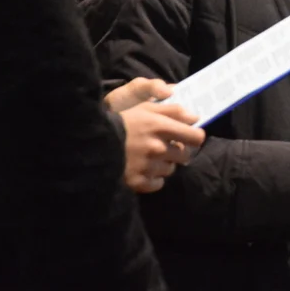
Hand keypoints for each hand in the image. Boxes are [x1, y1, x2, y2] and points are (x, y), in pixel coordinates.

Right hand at [107, 79, 205, 193]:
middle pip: (185, 156)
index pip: (195, 137)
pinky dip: (153, 178)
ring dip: (164, 164)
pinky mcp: (138, 181)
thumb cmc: (122, 120)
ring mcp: (148, 166)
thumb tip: (196, 118)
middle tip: (165, 147)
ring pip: (170, 169)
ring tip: (149, 156)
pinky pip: (158, 183)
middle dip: (178, 151)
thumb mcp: (146, 107)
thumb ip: (173, 110)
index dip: (194, 137)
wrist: (93, 142)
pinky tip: (143, 168)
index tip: (189, 137)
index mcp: (160, 127)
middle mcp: (157, 148)